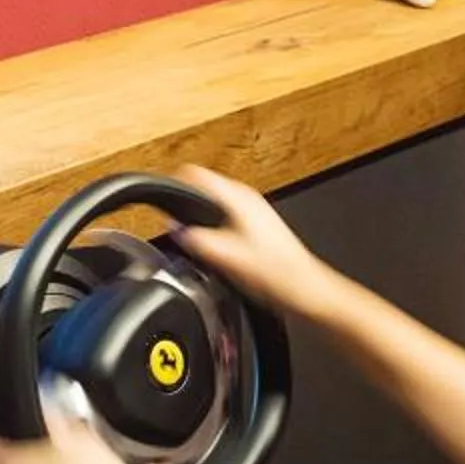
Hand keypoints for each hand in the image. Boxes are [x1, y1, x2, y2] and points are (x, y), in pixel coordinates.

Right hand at [168, 164, 338, 320]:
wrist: (304, 289)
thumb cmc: (278, 274)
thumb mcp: (227, 259)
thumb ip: (197, 241)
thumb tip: (175, 231)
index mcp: (238, 198)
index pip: (193, 174)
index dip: (171, 185)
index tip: (160, 203)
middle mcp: (245, 198)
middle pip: (200, 188)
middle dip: (182, 206)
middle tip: (171, 228)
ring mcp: (251, 211)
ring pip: (210, 205)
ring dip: (196, 220)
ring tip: (190, 242)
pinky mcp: (253, 227)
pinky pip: (221, 219)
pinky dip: (210, 230)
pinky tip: (212, 252)